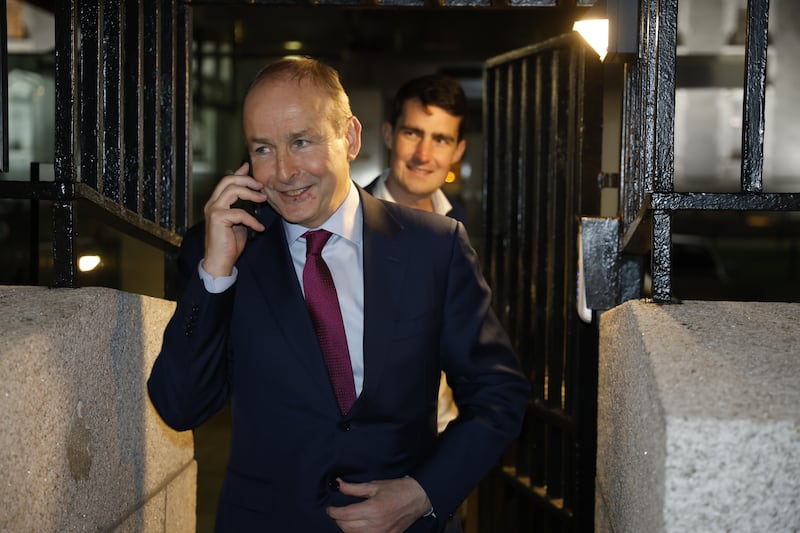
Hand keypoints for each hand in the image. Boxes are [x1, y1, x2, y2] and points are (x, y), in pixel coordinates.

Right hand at [202, 162, 266, 276]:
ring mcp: (213, 210)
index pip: (226, 182)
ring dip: (250, 194)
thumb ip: (243, 208)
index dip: (238, 173)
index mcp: (216, 203)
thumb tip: (253, 196)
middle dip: (246, 180)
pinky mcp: (217, 219)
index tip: (249, 167)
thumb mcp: (239, 222)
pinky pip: (239, 213)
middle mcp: (212, 204)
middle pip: (228, 181)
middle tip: (260, 186)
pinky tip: (258, 228)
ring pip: (232, 190)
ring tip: (262, 200)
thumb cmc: (229, 245)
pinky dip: (252, 220)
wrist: (219, 262)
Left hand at [327, 476, 431, 532]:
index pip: (344, 515)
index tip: (330, 508)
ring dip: (347, 528)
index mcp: (372, 509)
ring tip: (347, 518)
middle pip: (346, 528)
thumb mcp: (374, 485)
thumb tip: (338, 484)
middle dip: (338, 520)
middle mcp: (376, 525)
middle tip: (337, 512)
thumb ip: (354, 488)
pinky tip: (359, 526)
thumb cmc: (397, 489)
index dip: (333, 512)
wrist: (417, 498)